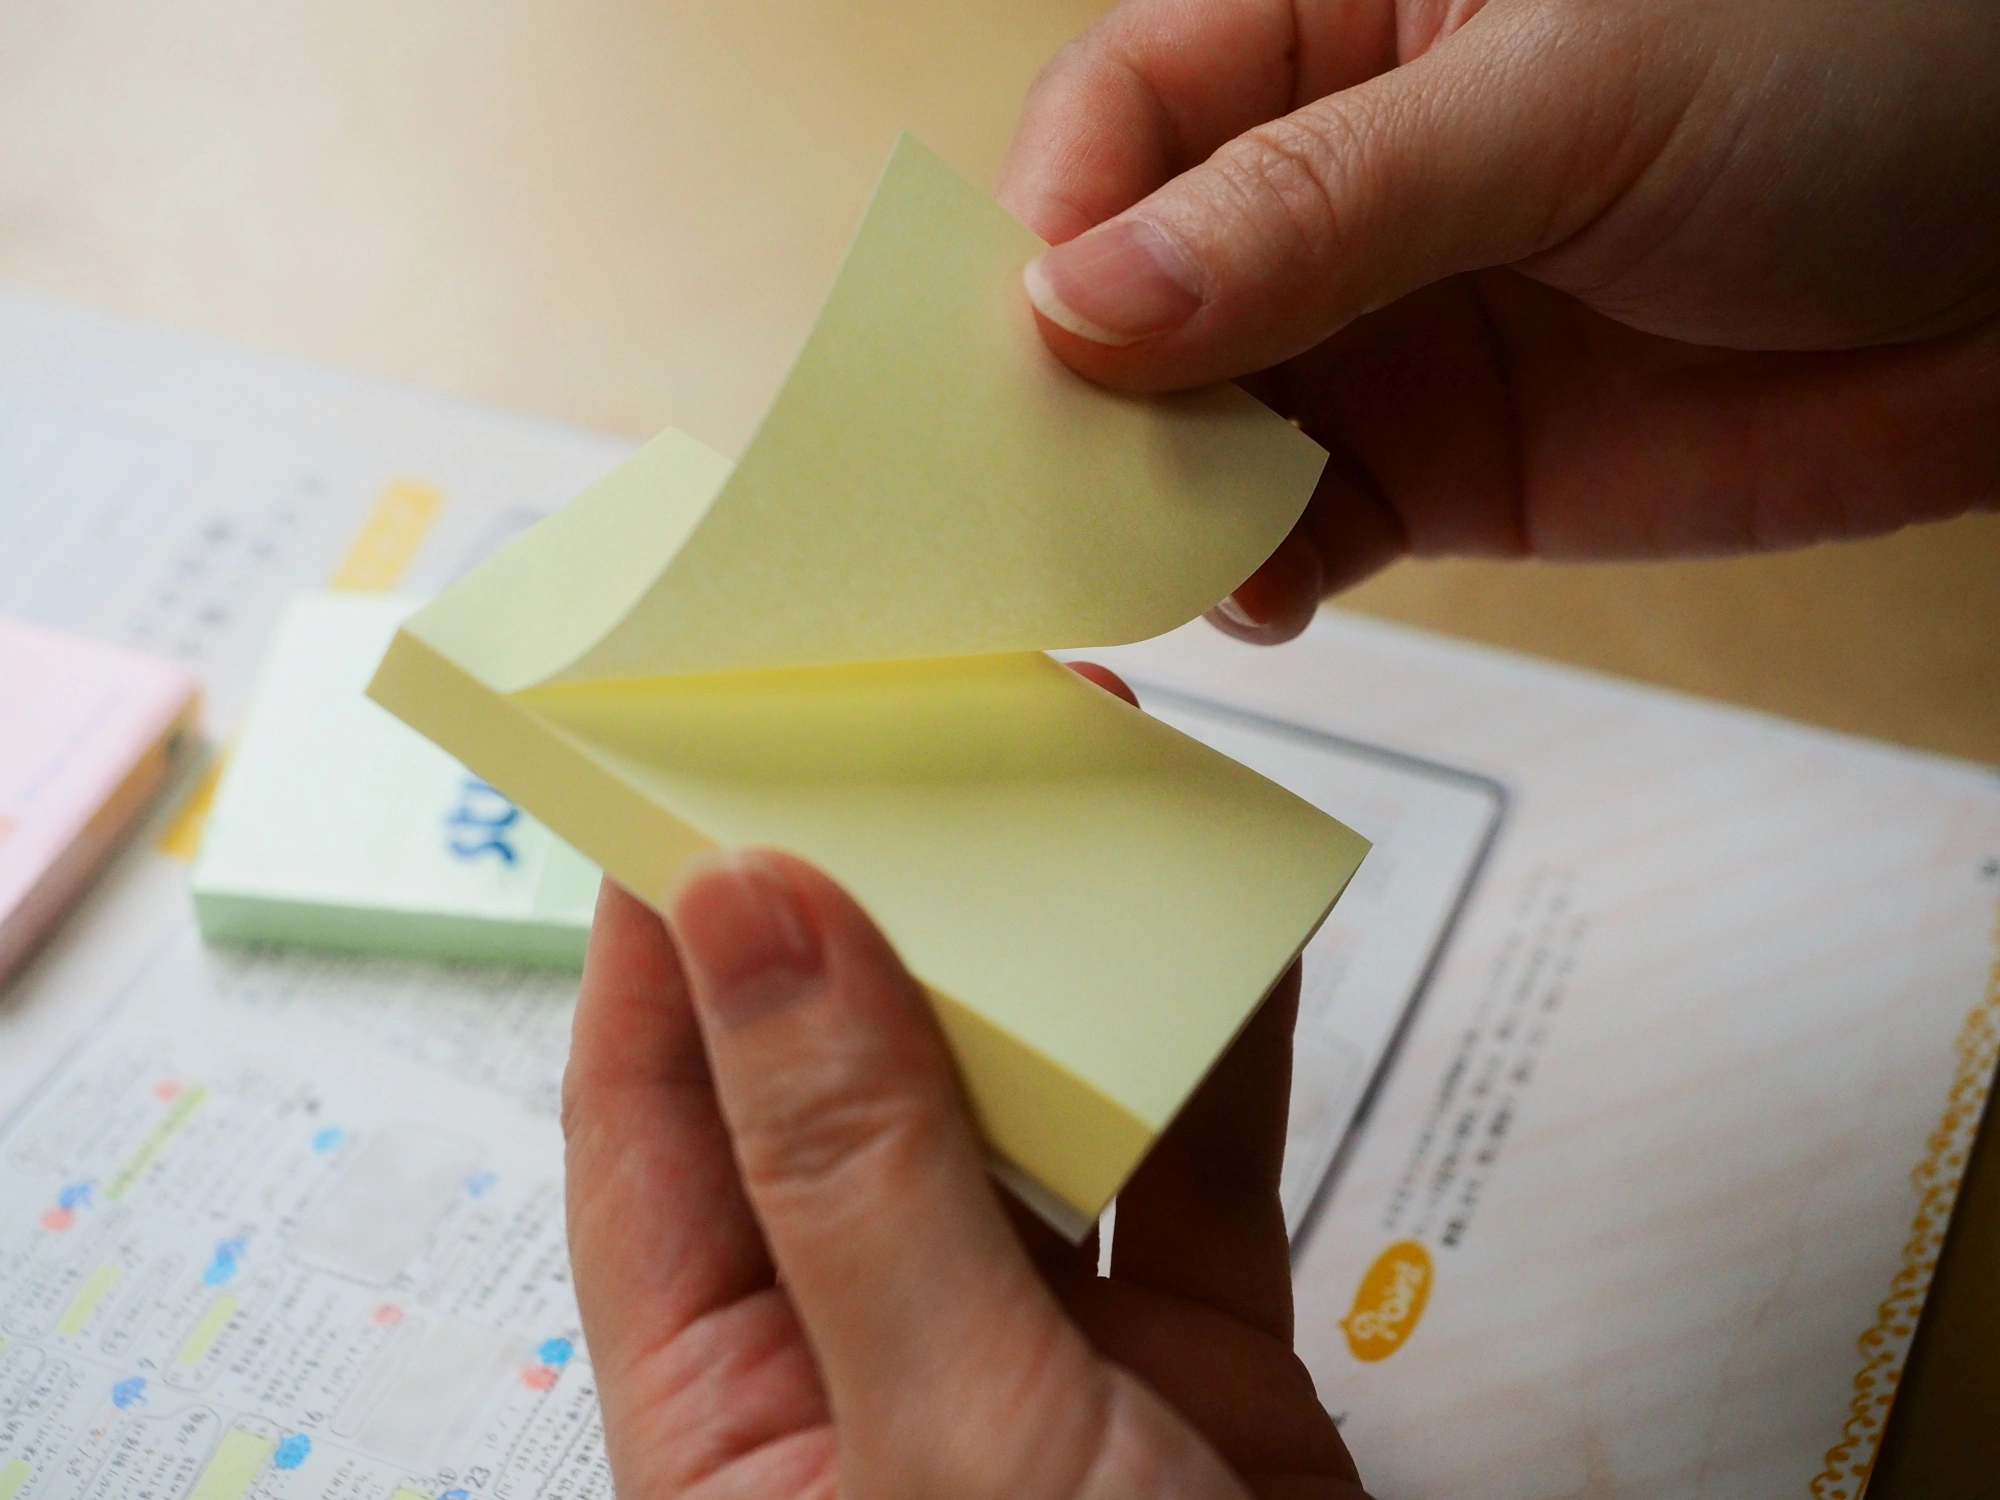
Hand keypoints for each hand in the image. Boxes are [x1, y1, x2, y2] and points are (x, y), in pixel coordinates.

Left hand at [561, 678, 1365, 1496]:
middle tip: (902, 731)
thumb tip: (756, 911)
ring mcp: (1034, 1358)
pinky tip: (1226, 930)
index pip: (651, 1124)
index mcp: (731, 1413)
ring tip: (1067, 782)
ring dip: (1048, 963)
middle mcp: (866, 1364)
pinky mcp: (1189, 1355)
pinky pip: (1190, 1167)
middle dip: (877, 910)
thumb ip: (861, 1174)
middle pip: (839, 1088)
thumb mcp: (951, 1430)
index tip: (693, 758)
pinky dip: (1214, 1052)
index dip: (663, 938)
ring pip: (1018, 1110)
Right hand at [999, 0, 1999, 640]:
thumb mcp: (1570, 102)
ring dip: (1152, 501)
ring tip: (1150, 562)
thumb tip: (1084, 300)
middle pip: (1125, 286)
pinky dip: (1253, 574)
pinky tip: (1253, 594)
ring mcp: (1378, 335)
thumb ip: (1320, 207)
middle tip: (1042, 490)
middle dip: (1075, 388)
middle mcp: (1331, 186)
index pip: (1124, 109)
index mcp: (1339, 24)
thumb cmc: (1861, 67)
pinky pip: (1294, 530)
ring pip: (1191, 426)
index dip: (1054, 220)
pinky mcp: (1439, 469)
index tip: (1032, 338)